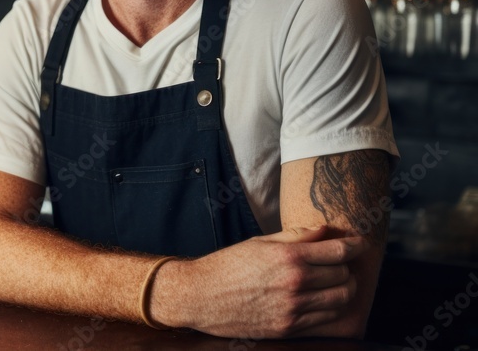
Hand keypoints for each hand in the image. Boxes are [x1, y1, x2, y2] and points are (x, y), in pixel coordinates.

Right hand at [150, 225, 365, 338]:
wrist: (200, 296)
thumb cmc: (228, 265)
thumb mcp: (260, 242)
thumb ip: (296, 236)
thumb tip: (326, 230)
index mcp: (288, 257)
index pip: (338, 252)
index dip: (355, 245)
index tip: (359, 243)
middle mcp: (294, 283)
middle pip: (344, 276)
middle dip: (346, 267)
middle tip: (340, 263)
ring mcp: (293, 309)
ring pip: (340, 300)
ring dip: (343, 289)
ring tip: (335, 282)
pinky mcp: (289, 328)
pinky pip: (326, 320)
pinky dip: (332, 309)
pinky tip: (324, 300)